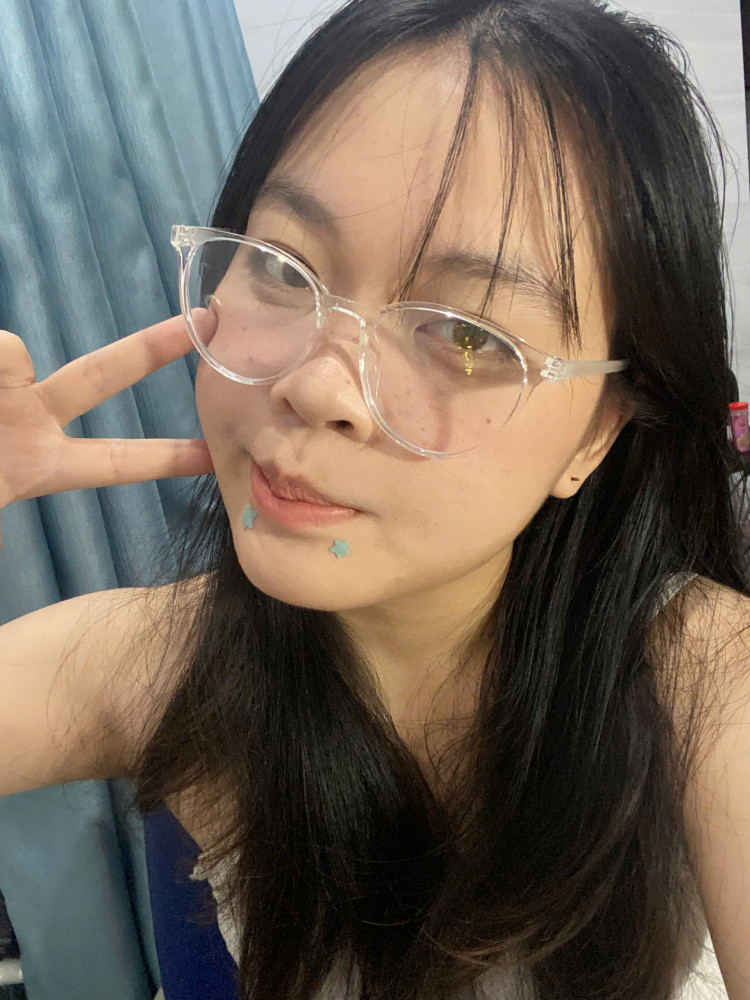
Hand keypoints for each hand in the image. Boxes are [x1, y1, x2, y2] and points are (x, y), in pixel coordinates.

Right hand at [0, 314, 214, 546]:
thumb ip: (2, 511)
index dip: (168, 459)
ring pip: (16, 353)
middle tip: (207, 318)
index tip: (215, 455)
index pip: (119, 462)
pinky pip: (0, 351)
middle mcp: (33, 416)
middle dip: (154, 348)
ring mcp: (6, 387)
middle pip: (101, 375)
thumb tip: (8, 516)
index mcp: (42, 465)